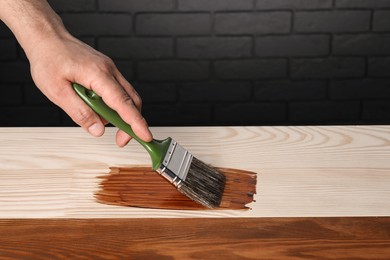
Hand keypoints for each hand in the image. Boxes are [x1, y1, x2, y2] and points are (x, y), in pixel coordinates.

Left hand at [27, 33, 152, 145]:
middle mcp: (109, 71)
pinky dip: (112, 105)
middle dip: (131, 123)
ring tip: (96, 118)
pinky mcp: (107, 72)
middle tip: (120, 140)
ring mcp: (110, 70)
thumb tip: (98, 130)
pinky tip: (96, 108)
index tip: (145, 136)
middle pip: (132, 101)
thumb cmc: (49, 59)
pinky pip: (117, 91)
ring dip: (118, 114)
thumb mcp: (57, 91)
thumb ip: (79, 112)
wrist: (48, 38)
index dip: (136, 122)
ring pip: (126, 97)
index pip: (122, 103)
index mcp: (98, 74)